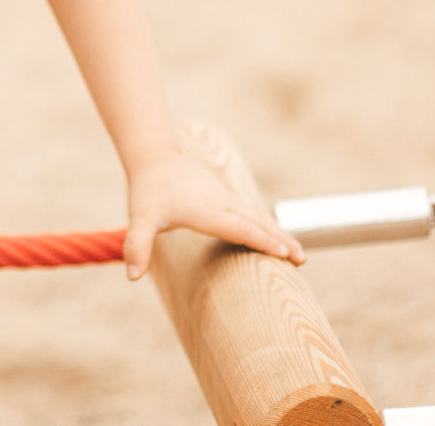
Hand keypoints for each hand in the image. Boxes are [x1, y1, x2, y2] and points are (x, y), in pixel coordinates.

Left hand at [122, 151, 305, 279]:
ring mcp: (225, 198)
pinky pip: (250, 212)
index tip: (286, 254)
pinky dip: (266, 224)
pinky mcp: (224, 196)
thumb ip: (137, 246)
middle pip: (257, 223)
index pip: (241, 228)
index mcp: (207, 212)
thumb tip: (132, 277)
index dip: (263, 241)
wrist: (153, 158)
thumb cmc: (147, 191)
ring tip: (297, 253)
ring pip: (257, 216)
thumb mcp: (140, 218)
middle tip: (302, 260)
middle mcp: (221, 204)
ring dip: (278, 232)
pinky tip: (274, 234)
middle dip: (280, 240)